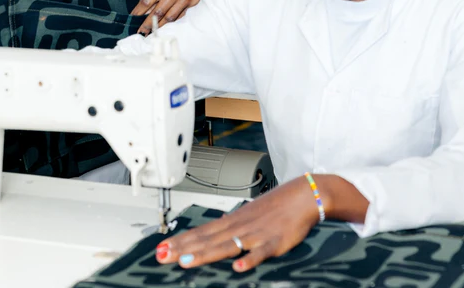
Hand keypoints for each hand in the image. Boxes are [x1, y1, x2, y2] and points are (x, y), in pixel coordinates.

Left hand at [131, 0, 206, 34]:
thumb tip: (143, 13)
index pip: (147, 1)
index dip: (138, 13)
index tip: (132, 20)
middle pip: (157, 12)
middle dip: (147, 24)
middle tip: (141, 31)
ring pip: (169, 17)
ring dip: (159, 26)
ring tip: (151, 31)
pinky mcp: (193, 2)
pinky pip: (180, 16)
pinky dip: (171, 21)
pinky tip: (165, 25)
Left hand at [156, 177, 321, 272]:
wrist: (302, 195)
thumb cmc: (275, 207)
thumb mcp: (247, 215)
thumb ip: (230, 227)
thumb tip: (213, 230)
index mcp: (232, 221)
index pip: (201, 232)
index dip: (181, 240)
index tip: (162, 247)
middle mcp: (238, 227)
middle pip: (206, 239)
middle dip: (183, 248)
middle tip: (162, 255)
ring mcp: (255, 234)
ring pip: (226, 246)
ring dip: (205, 254)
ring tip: (185, 262)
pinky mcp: (273, 242)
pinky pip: (260, 253)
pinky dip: (249, 260)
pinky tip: (237, 268)